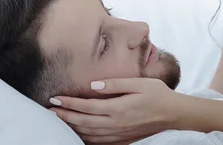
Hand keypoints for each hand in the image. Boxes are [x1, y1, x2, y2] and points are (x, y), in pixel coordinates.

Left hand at [50, 78, 178, 143]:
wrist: (174, 114)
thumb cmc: (157, 94)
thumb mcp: (138, 83)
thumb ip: (114, 84)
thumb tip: (92, 85)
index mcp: (118, 108)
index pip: (87, 106)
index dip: (69, 103)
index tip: (55, 99)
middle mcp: (116, 124)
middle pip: (83, 122)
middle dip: (64, 117)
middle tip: (48, 111)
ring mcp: (119, 134)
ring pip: (89, 135)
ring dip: (72, 128)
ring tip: (58, 121)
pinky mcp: (123, 140)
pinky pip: (99, 142)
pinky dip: (85, 138)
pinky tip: (78, 134)